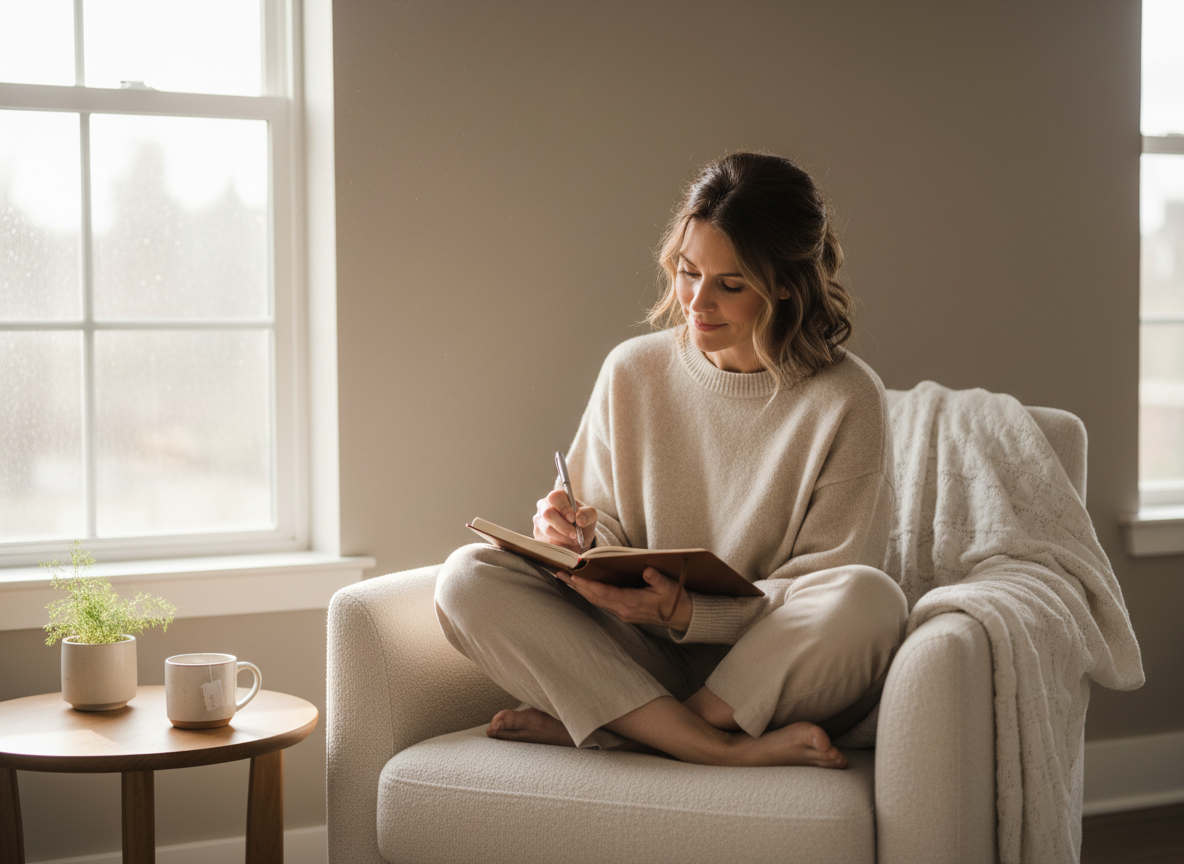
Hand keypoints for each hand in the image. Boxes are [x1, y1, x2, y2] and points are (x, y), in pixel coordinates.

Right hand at [533, 488, 597, 553]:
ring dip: (562, 536)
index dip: (563, 508)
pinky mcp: (537, 534)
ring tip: (572, 539)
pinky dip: (558, 543)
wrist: (577, 539)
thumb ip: (588, 514)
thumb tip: (580, 519)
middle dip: (562, 526)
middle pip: (547, 513)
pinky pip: (545, 540)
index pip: (555, 497)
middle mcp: (544, 506)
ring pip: (547, 529)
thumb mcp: (590, 517)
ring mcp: (539, 520)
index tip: (573, 519)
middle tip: (574, 534)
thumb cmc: (582, 523)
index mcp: (557, 497)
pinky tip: (565, 543)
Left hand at [557, 566, 691, 631]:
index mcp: (632, 603)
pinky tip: (584, 586)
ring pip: (597, 601)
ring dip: (581, 590)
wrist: (682, 616)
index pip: (604, 593)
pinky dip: (591, 594)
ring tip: (566, 578)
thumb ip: (656, 578)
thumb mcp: (669, 586)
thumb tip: (647, 570)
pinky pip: (603, 603)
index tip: (573, 577)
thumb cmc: (675, 599)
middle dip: (577, 587)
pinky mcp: (624, 612)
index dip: (588, 585)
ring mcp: (623, 613)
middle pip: (595, 598)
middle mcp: (624, 610)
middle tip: (560, 574)